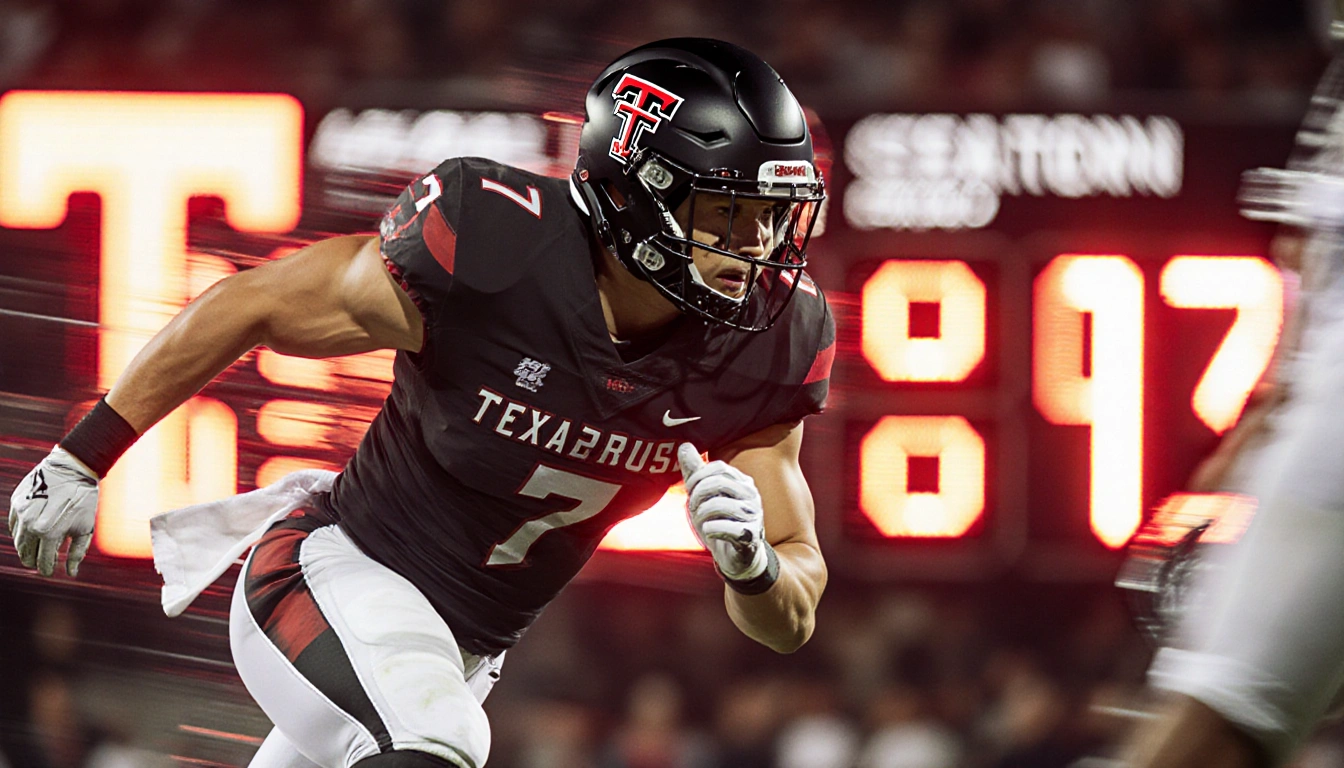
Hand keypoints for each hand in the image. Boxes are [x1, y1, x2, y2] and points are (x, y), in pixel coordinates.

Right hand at [8, 446, 98, 576]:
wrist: (73, 468)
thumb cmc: (84, 499)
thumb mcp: (86, 527)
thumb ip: (77, 553)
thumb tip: (71, 574)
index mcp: (49, 533)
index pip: (43, 560)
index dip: (46, 570)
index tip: (49, 573)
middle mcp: (31, 524)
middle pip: (26, 552)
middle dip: (33, 561)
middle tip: (39, 564)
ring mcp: (21, 512)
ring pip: (18, 539)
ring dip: (25, 548)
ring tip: (33, 551)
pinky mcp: (16, 501)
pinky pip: (13, 523)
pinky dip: (20, 531)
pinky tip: (29, 533)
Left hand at [678, 442, 767, 580]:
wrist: (739, 558)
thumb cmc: (721, 522)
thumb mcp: (704, 497)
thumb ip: (696, 472)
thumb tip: (684, 445)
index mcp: (743, 482)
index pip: (718, 467)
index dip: (698, 477)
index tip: (690, 491)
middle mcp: (752, 496)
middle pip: (717, 483)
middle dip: (697, 496)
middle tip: (692, 509)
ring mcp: (754, 516)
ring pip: (717, 506)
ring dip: (701, 516)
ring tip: (702, 523)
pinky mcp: (751, 536)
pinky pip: (724, 528)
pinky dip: (710, 531)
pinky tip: (710, 534)